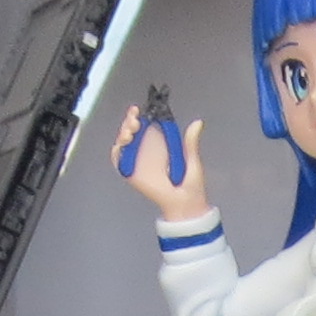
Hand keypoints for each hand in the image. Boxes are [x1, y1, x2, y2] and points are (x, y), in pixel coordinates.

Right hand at [112, 108, 210, 227]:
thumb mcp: (192, 160)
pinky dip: (117, 152)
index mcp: (161, 145)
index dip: (138, 116)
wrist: (184, 205)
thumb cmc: (190, 186)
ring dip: (122, 135)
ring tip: (129, 133)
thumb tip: (198, 122)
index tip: (138, 111)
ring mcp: (138, 162)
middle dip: (128, 123)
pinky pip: (119, 161)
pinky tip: (121, 146)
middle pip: (131, 131)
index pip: (145, 125)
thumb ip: (191, 142)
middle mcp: (147, 151)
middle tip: (134, 122)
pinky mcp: (131, 174)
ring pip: (123, 143)